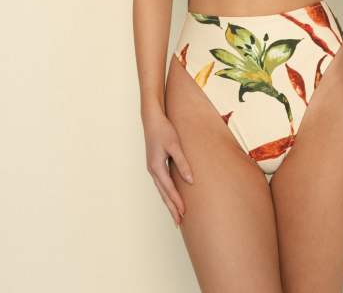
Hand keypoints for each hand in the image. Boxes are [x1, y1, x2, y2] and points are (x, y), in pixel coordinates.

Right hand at [142, 109, 193, 226]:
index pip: (169, 189)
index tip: (184, 214)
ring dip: (169, 202)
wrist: (152, 119)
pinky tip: (171, 196)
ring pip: (161, 190)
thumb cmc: (164, 130)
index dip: (177, 202)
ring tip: (176, 214)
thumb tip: (190, 180)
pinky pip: (161, 183)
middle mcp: (153, 170)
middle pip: (163, 193)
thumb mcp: (175, 145)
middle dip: (171, 208)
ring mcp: (153, 167)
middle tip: (178, 223)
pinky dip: (166, 192)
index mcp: (157, 167)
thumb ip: (182, 163)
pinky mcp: (155, 164)